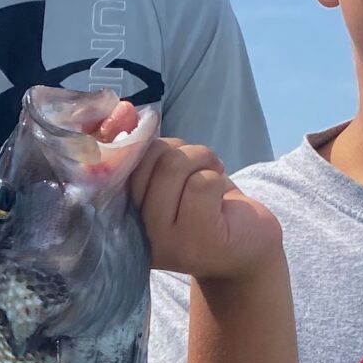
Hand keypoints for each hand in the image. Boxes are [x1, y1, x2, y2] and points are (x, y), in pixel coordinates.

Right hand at [128, 137, 282, 284]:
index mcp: (121, 215)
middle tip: (199, 167)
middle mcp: (135, 233)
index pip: (118, 161)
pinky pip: (202, 183)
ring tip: (211, 176)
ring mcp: (165, 240)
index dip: (147, 144)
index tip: (172, 153)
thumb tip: (124, 113)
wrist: (245, 249)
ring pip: (173, 166)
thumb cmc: (204, 206)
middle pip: (148, 159)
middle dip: (182, 151)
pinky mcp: (198, 240)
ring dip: (202, 159)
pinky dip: (218, 178)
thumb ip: (144, 155)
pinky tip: (221, 198)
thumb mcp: (165, 179)